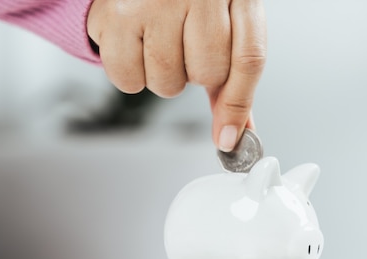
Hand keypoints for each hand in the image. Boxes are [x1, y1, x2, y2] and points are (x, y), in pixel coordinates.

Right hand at [87, 0, 266, 151]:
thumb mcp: (222, 25)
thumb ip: (233, 78)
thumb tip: (237, 132)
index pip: (249, 58)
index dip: (238, 104)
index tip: (228, 138)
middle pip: (208, 75)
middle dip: (194, 74)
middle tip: (182, 47)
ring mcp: (156, 2)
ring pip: (167, 83)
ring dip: (162, 76)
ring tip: (156, 41)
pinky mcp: (117, 16)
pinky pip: (128, 79)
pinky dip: (130, 74)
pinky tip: (134, 45)